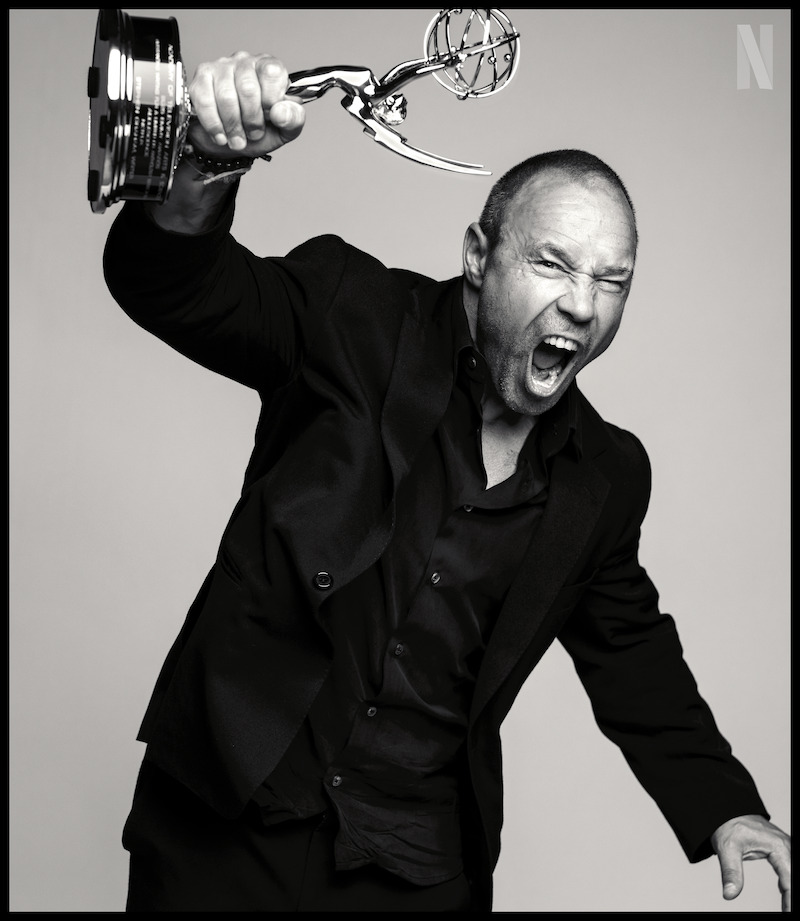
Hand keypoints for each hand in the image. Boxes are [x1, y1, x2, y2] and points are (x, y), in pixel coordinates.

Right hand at [187, 52, 304, 158]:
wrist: (231, 143)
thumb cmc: (259, 131)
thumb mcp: (285, 129)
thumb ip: (293, 119)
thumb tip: (281, 111)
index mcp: (269, 68)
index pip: (272, 72)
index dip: (271, 101)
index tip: (269, 117)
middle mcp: (245, 61)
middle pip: (248, 88)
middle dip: (252, 120)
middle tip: (253, 134)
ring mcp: (221, 67)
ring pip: (226, 96)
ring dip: (233, 126)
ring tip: (238, 140)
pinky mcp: (201, 79)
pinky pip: (204, 101)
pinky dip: (214, 125)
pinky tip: (221, 136)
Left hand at [711, 814, 790, 911]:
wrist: (727, 812)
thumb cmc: (728, 826)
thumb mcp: (727, 848)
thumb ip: (730, 872)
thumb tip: (729, 894)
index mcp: (778, 846)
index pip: (789, 880)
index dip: (789, 899)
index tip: (787, 912)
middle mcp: (785, 846)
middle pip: (793, 876)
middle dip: (791, 896)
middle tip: (786, 910)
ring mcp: (785, 848)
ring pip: (792, 873)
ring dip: (790, 891)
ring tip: (785, 907)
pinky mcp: (781, 850)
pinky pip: (789, 869)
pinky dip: (788, 884)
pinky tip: (785, 896)